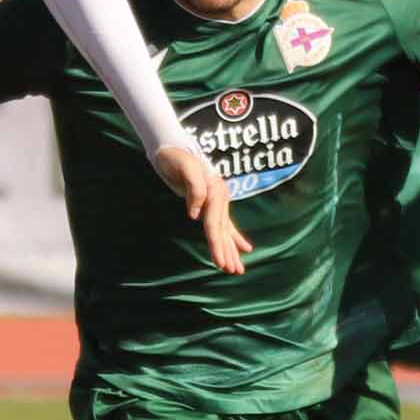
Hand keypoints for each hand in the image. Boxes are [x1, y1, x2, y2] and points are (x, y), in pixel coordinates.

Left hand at [153, 143, 253, 275]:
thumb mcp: (184, 168)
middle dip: (228, 252)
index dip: (217, 243)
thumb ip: (194, 188)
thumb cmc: (175, 157)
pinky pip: (226, 224)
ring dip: (232, 250)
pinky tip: (245, 248)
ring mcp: (219, 200)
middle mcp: (220, 197)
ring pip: (226, 230)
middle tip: (233, 271)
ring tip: (238, 269)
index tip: (220, 261)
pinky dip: (235, 237)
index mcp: (214, 191)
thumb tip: (196, 214)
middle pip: (223, 230)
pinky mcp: (214, 203)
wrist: (174, 147)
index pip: (214, 223)